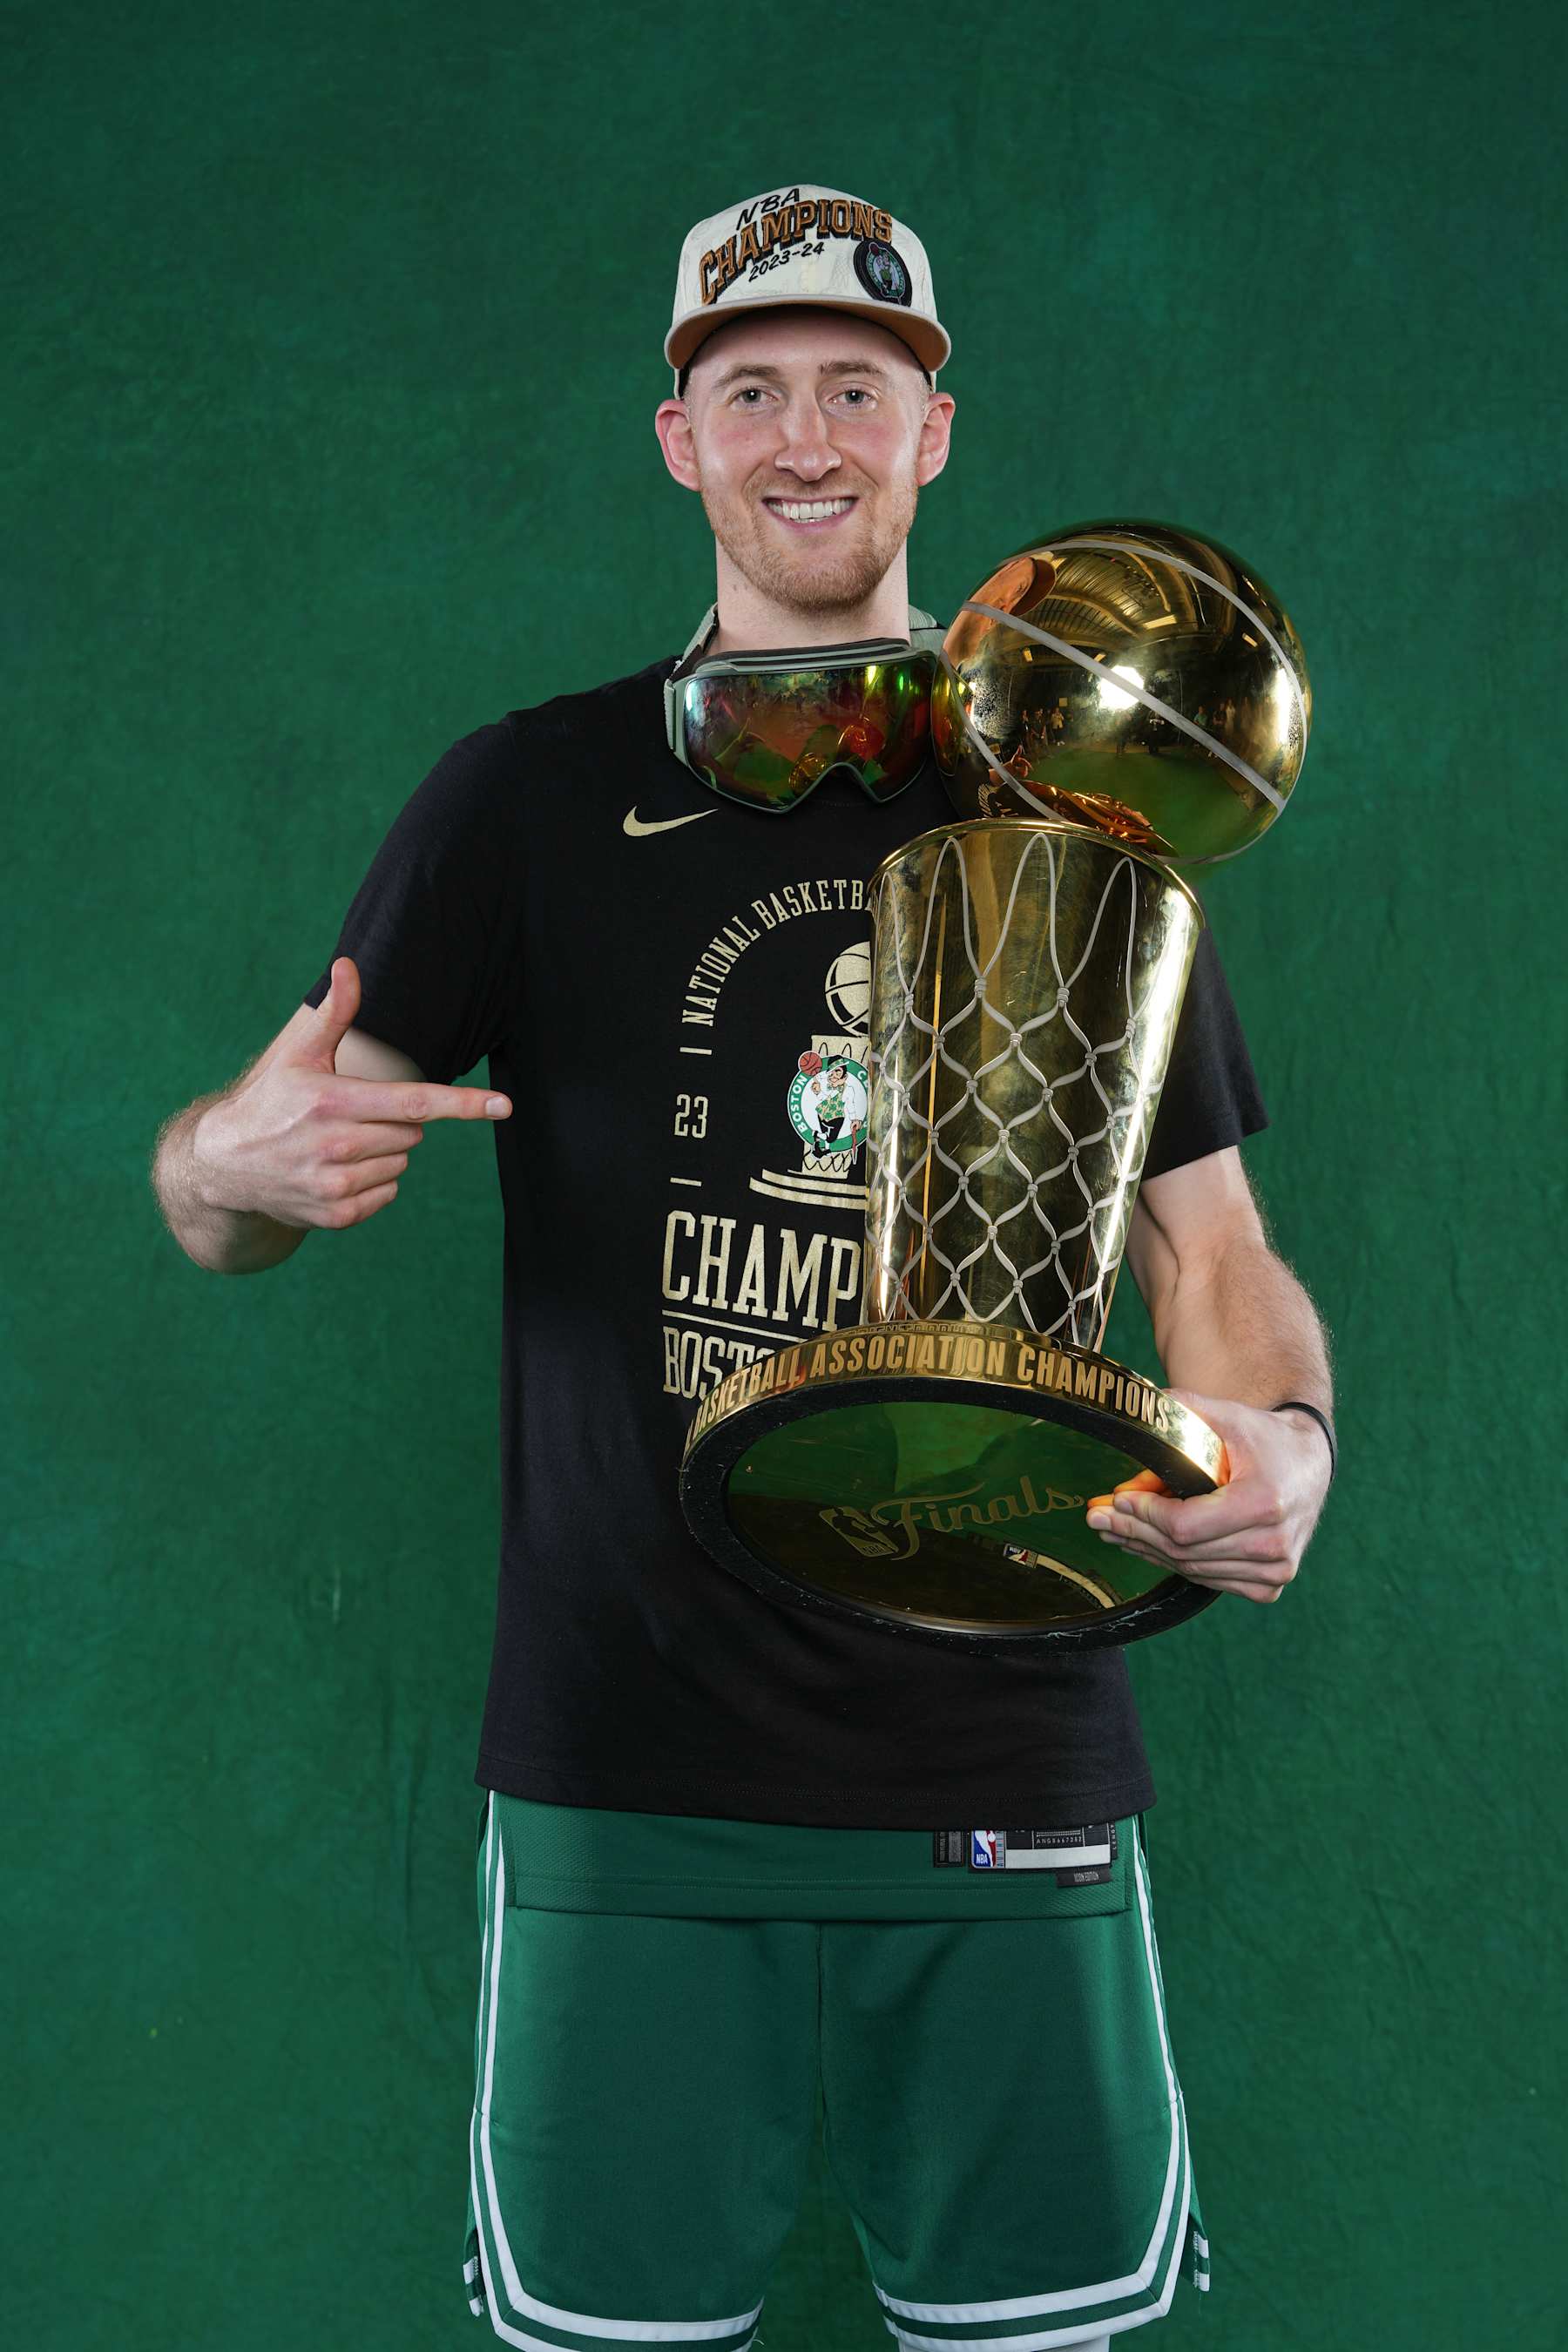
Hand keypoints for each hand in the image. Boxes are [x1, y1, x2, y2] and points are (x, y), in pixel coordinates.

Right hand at [191, 955, 510, 1232]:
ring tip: (341, 1143)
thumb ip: (334, 1012)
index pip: (415, 1102)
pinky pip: (389, 1193)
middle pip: (413, 1131)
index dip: (464, 1104)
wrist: (224, 1165)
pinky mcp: (335, 1214)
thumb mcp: (297, 1053)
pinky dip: (376, 1181)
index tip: (504, 1106)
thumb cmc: (269, 1099)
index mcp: (333, 1102)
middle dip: (396, 1120)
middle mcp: (336, 1147)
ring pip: (403, 1162)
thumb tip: (349, 964)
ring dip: (386, 1151)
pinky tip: (340, 1168)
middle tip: (354, 1115)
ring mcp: (335, 1184)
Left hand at [1084, 1389, 1332, 1605]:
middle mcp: (1275, 1543)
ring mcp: (1275, 1570)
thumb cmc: (1263, 1438)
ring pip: (1192, 1569)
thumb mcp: (1224, 1415)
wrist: (1308, 1464)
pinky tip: (1147, 1546)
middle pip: (1184, 1550)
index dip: (1146, 1515)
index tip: (1116, 1499)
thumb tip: (1133, 1416)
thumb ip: (1179, 1413)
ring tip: (1113, 1531)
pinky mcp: (1270, 1585)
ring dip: (1148, 1550)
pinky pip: (1208, 1580)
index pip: (1187, 1525)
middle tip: (1097, 1519)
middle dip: (1134, 1532)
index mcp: (1264, 1502)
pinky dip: (1175, 1563)